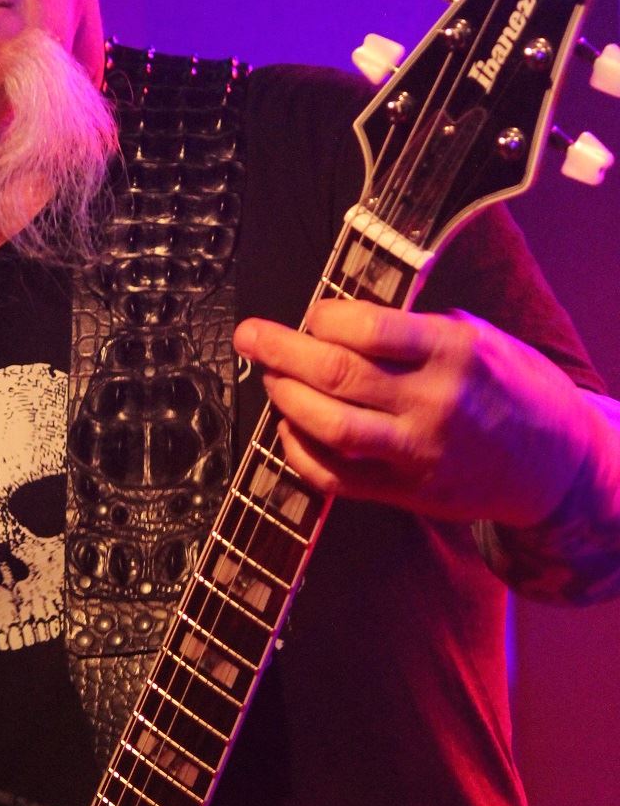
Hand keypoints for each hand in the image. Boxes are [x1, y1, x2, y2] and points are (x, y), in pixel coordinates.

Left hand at [233, 299, 597, 526]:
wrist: (554, 465)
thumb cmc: (512, 388)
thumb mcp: (478, 338)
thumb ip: (415, 328)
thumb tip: (341, 317)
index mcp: (454, 352)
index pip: (368, 329)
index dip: (323, 318)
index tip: (310, 314)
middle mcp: (433, 403)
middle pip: (337, 375)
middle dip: (281, 351)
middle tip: (250, 336)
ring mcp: (417, 452)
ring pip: (330, 428)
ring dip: (286, 399)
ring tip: (271, 378)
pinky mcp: (404, 491)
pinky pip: (334, 476)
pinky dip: (300, 451)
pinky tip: (289, 428)